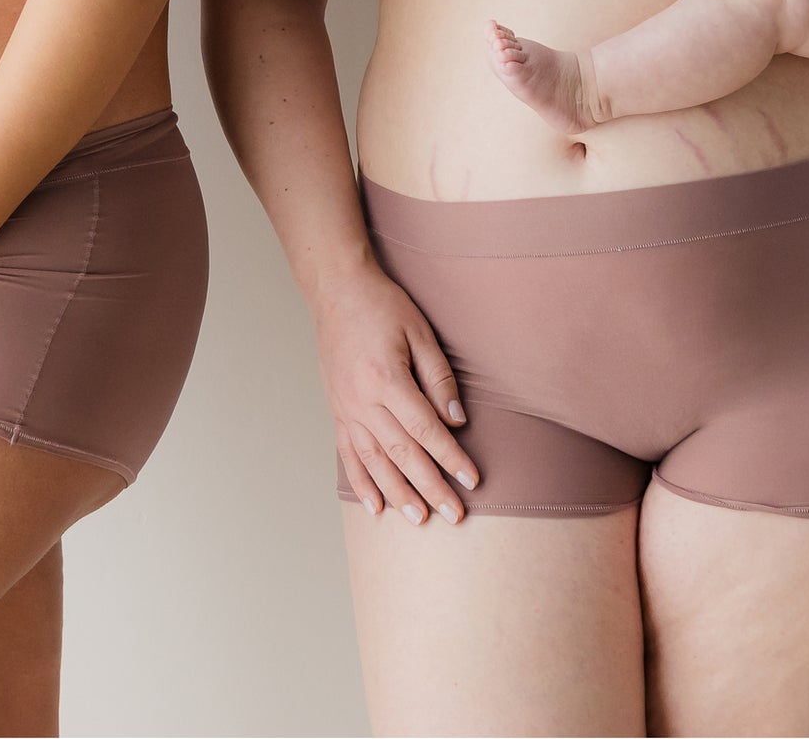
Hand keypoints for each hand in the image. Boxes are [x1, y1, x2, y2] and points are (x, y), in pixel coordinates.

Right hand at [311, 260, 478, 525]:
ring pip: (374, 461)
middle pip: (402, 454)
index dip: (451, 458)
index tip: (472, 479)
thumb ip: (439, 377)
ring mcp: (345, 408)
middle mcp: (362, 400)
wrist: (336, 290)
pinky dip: (362, 482)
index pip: (425, 430)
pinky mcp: (336, 410)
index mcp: (386, 379)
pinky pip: (347, 453)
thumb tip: (456, 421)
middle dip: (430, 487)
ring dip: (398, 493)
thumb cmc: (382, 305)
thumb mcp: (419, 332)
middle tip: (454, 514)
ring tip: (419, 518)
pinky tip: (375, 505)